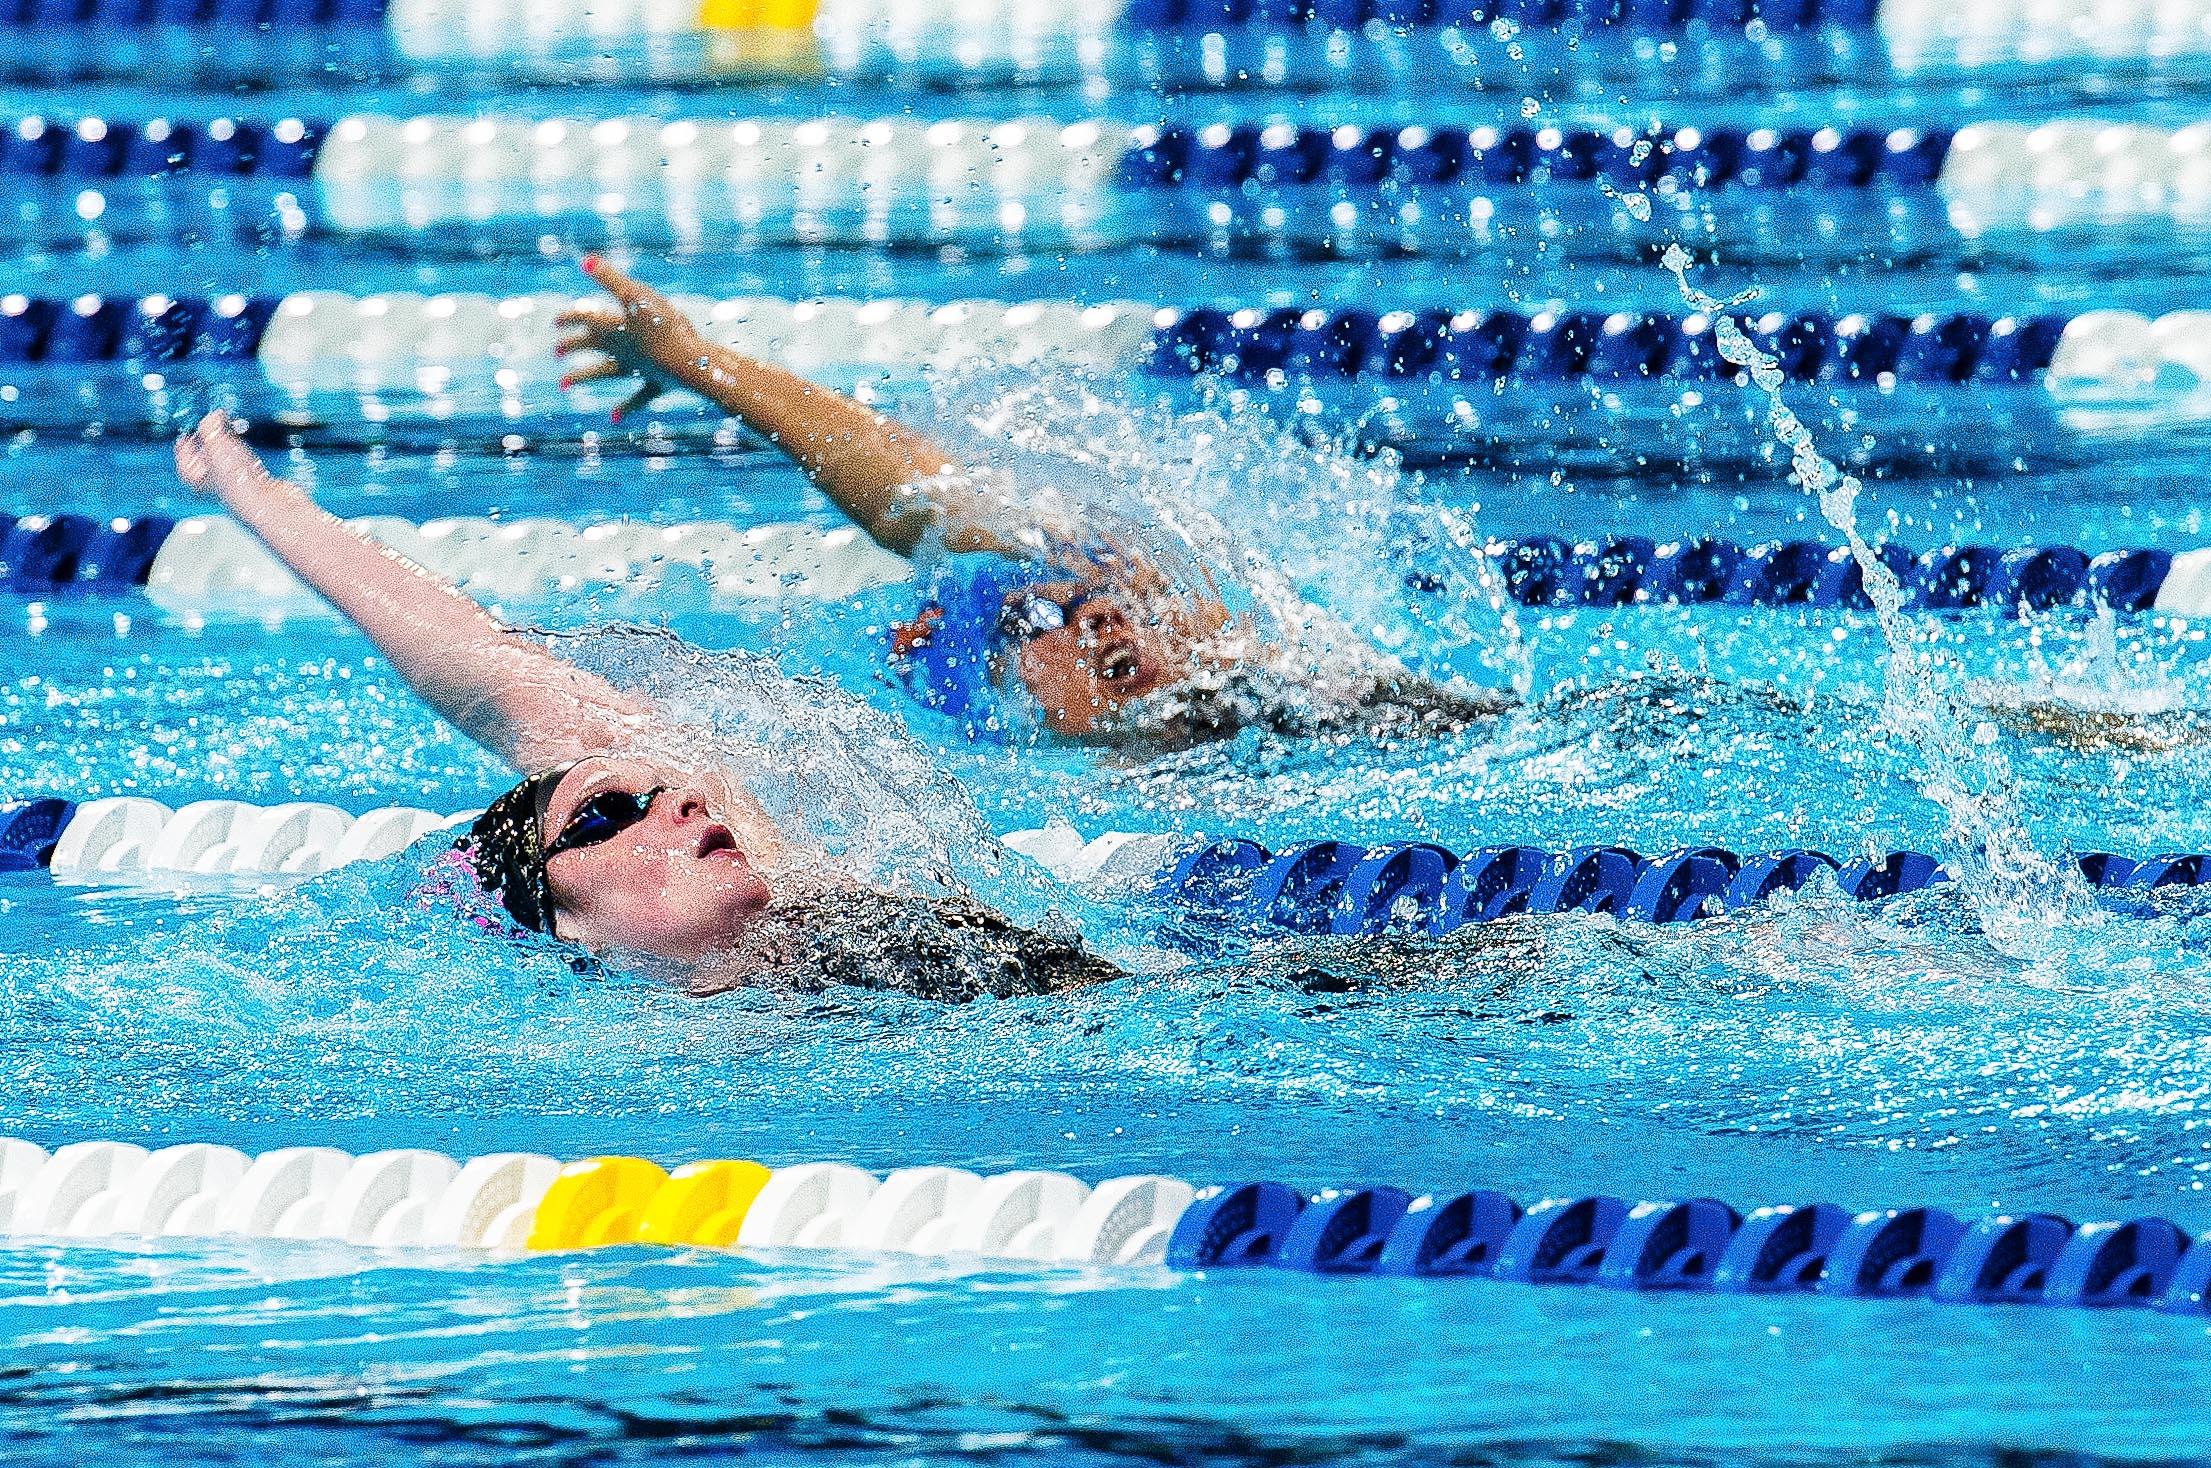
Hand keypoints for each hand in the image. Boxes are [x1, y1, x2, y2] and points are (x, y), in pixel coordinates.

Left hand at [173, 409, 271, 507]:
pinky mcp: (251, 483)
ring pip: (224, 459)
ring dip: (227, 444)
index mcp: (192, 477)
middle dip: (209, 438)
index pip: (183, 453)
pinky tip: (246, 447)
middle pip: (204, 455)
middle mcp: (209, 483)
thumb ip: (210, 427)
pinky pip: (242, 463)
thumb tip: (212, 416)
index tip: (192, 423)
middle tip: (213, 423)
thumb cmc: (237, 483)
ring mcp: (231, 483)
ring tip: (229, 432)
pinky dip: (242, 453)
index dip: (187, 436)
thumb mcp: (215, 446)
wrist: (267, 501)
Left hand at [555, 255, 704, 422]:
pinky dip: (624, 407)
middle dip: (572, 346)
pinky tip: (611, 419)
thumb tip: (584, 261)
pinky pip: (638, 397)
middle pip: (590, 346)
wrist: (688, 363)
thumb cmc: (664, 327)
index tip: (556, 321)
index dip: (570, 317)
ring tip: (562, 384)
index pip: (585, 319)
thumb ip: (610, 279)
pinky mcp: (656, 382)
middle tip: (555, 351)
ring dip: (582, 376)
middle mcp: (620, 349)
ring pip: (603, 372)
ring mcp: (636, 368)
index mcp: (613, 327)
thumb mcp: (637, 296)